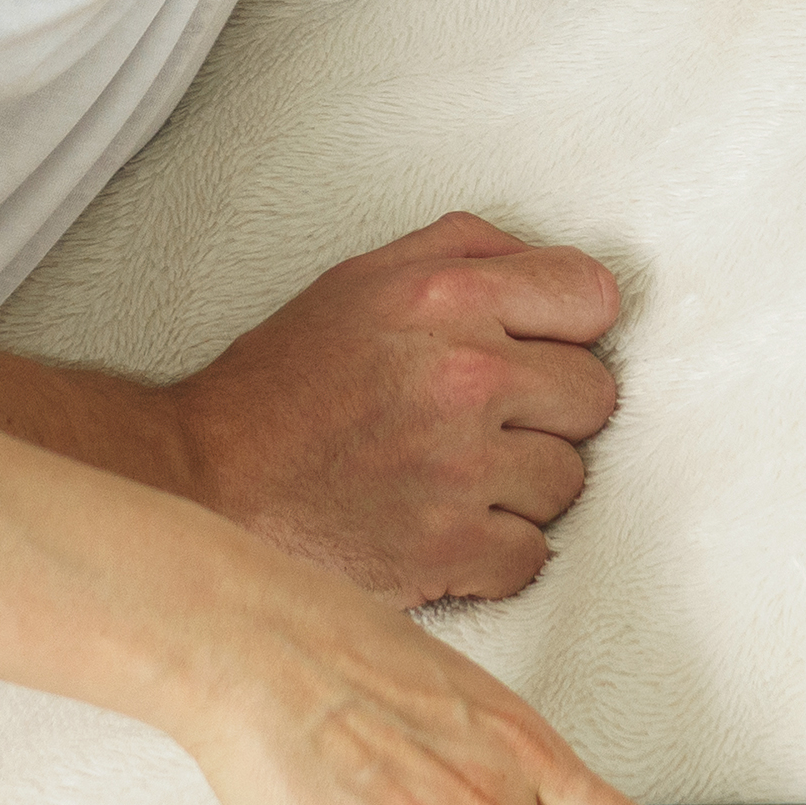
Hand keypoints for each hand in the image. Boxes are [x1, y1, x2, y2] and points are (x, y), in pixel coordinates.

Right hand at [170, 212, 622, 602]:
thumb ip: (470, 250)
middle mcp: (463, 376)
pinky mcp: (449, 548)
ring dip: (522, 484)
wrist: (211, 478)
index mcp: (447, 295)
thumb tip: (552, 268)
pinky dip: (496, 550)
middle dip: (548, 409)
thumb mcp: (369, 277)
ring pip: (569, 479)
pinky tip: (445, 522)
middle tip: (485, 417)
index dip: (569, 327)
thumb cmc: (289, 380)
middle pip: (594, 395)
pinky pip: (534, 554)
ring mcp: (460, 467)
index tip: (540, 350)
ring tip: (453, 471)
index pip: (592, 297)